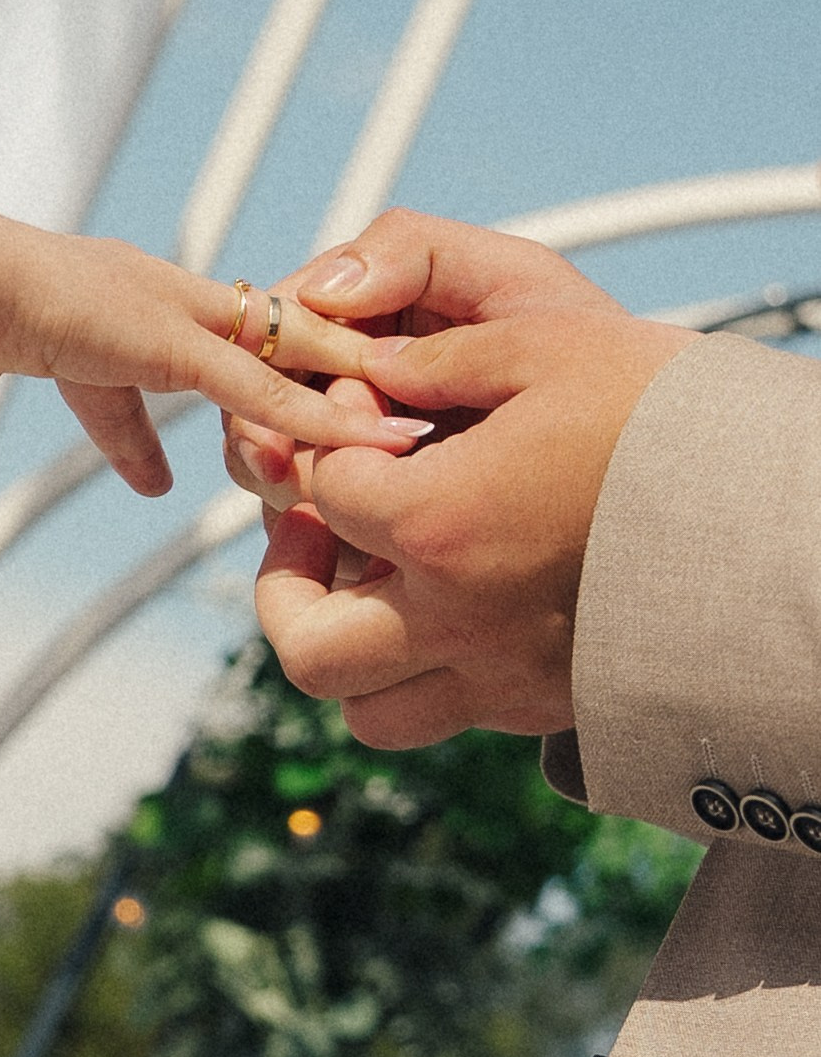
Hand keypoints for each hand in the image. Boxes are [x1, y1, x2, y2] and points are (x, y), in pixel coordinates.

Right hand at [0, 218, 429, 493]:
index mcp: (96, 309)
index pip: (159, 367)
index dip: (165, 423)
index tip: (160, 478)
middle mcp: (145, 298)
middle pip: (249, 343)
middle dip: (301, 383)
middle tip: (352, 424)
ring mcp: (162, 312)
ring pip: (275, 355)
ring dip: (333, 394)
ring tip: (395, 434)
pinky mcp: (165, 337)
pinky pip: (257, 387)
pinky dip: (306, 419)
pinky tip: (353, 449)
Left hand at [247, 213, 695, 747]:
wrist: (789, 515)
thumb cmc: (671, 415)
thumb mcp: (548, 341)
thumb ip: (438, 356)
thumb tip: (368, 370)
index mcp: (444, 521)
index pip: (320, 491)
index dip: (319, 445)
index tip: (351, 420)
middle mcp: (460, 618)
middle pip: (308, 646)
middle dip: (285, 583)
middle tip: (312, 527)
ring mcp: (505, 677)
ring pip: (367, 713)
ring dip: (344, 646)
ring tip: (371, 578)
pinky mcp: (550, 706)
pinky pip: (447, 715)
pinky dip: (417, 670)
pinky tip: (448, 600)